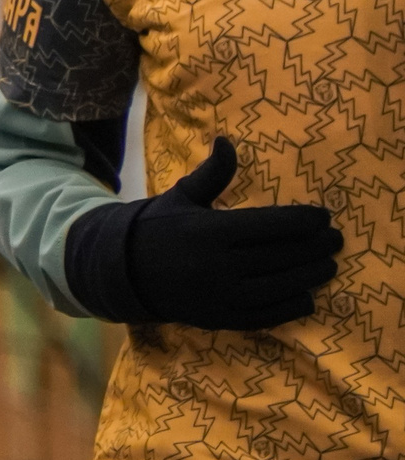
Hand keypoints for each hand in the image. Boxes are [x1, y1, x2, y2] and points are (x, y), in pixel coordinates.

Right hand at [66, 137, 341, 328]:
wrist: (124, 272)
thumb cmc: (159, 228)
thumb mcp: (182, 197)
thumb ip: (212, 174)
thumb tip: (227, 141)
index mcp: (209, 231)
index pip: (272, 225)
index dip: (305, 221)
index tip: (324, 216)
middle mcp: (217, 265)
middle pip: (283, 256)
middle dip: (316, 247)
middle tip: (336, 239)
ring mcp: (220, 296)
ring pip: (281, 287)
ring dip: (311, 276)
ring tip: (329, 265)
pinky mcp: (221, 319)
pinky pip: (267, 315)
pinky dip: (291, 306)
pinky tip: (307, 296)